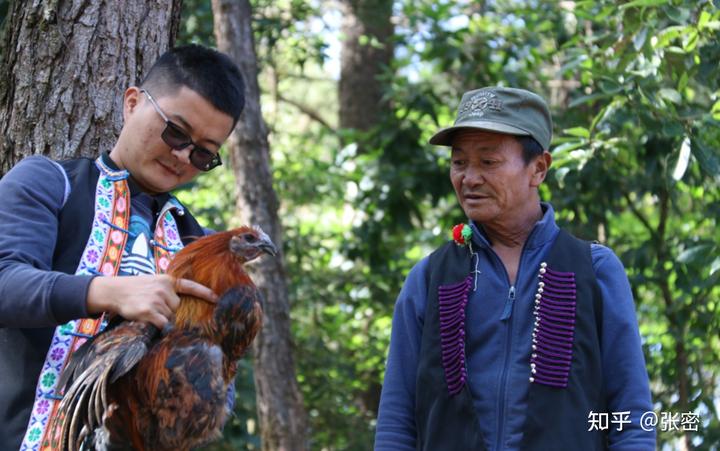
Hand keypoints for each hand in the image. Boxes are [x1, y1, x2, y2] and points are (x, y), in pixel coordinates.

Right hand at [87, 275, 217, 327]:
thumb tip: (180, 307)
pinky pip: (162, 324)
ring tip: (148, 311)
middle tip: (156, 308)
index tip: (217, 299)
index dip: (205, 293)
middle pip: (178, 308)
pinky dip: (160, 327)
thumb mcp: (154, 281)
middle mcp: (164, 289)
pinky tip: (150, 321)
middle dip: (171, 311)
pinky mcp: (148, 311)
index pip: (190, 286)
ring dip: (162, 319)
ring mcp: (156, 300)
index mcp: (168, 280)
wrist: (114, 291)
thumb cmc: (136, 288)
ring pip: (170, 317)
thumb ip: (168, 290)